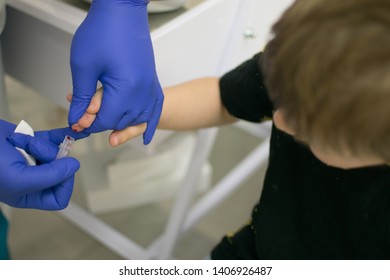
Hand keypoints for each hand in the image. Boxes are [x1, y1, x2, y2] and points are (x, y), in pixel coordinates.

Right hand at [0, 120, 88, 209]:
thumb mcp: (18, 178)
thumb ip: (49, 177)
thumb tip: (73, 167)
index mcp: (26, 195)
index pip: (58, 198)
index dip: (65, 184)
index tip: (60, 170)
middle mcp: (31, 179)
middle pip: (60, 172)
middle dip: (51, 158)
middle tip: (35, 151)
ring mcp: (32, 161)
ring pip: (55, 154)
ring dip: (42, 145)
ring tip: (23, 142)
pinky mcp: (30, 143)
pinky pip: (53, 140)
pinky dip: (63, 135)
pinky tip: (73, 132)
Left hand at [69, 0, 162, 144]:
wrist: (123, 11)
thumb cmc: (103, 32)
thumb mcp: (84, 66)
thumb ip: (82, 97)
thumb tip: (78, 119)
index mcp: (127, 88)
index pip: (107, 119)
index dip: (89, 124)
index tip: (76, 124)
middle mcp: (143, 91)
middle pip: (122, 121)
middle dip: (102, 122)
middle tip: (84, 119)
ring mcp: (150, 86)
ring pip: (139, 118)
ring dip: (123, 124)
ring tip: (107, 126)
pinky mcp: (152, 81)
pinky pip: (155, 109)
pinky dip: (150, 124)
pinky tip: (145, 138)